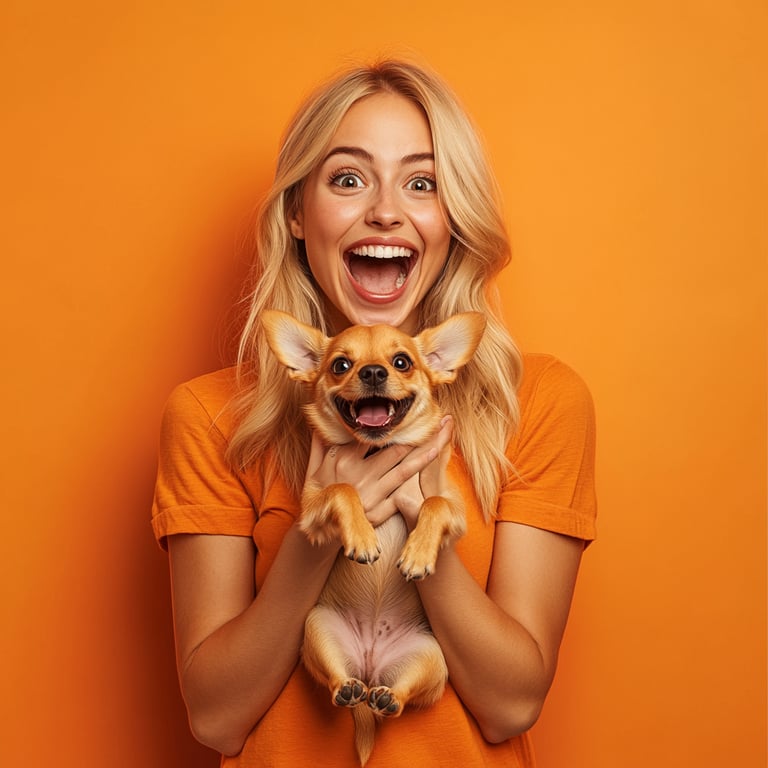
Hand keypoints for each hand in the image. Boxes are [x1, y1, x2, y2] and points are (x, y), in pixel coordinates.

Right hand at [304, 416, 453, 527]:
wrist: (316, 531)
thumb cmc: (315, 497)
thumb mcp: (311, 470)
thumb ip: (318, 445)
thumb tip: (320, 424)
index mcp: (343, 459)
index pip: (372, 436)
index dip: (390, 424)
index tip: (407, 413)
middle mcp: (360, 474)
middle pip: (394, 449)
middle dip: (415, 434)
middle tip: (437, 419)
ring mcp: (372, 493)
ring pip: (404, 469)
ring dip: (425, 453)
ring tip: (443, 438)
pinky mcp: (379, 511)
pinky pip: (401, 493)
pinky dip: (416, 483)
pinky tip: (431, 473)